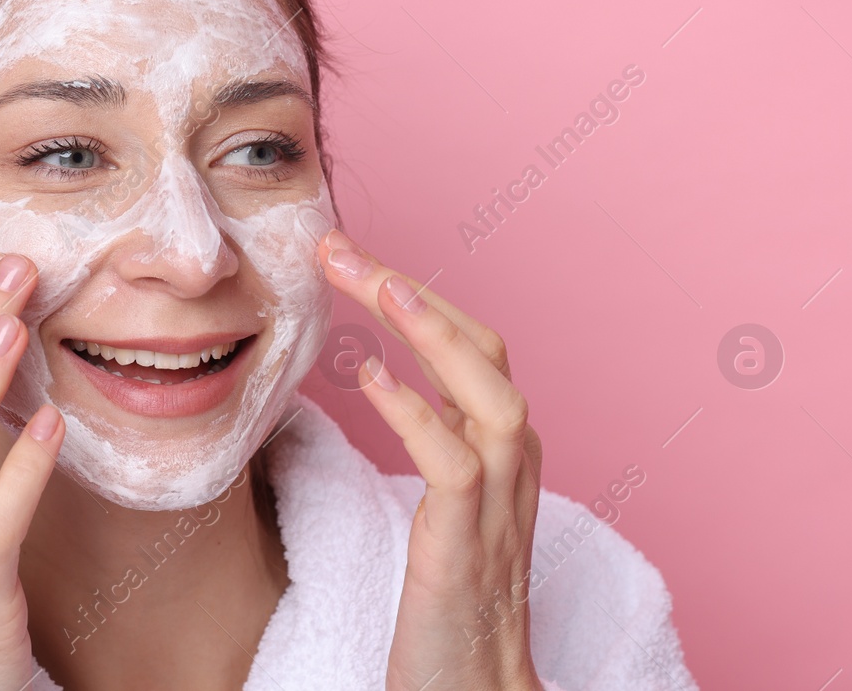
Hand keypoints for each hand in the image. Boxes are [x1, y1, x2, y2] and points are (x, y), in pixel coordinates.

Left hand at [319, 229, 543, 690]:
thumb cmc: (449, 605)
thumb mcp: (445, 504)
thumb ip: (434, 439)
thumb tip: (391, 377)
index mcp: (501, 448)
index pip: (470, 344)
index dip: (416, 294)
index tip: (350, 256)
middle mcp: (514, 464)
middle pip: (482, 348)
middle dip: (414, 289)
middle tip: (338, 246)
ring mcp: (498, 506)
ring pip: (488, 393)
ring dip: (431, 332)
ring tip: (374, 282)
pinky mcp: (466, 549)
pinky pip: (455, 467)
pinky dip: (418, 415)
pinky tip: (372, 380)